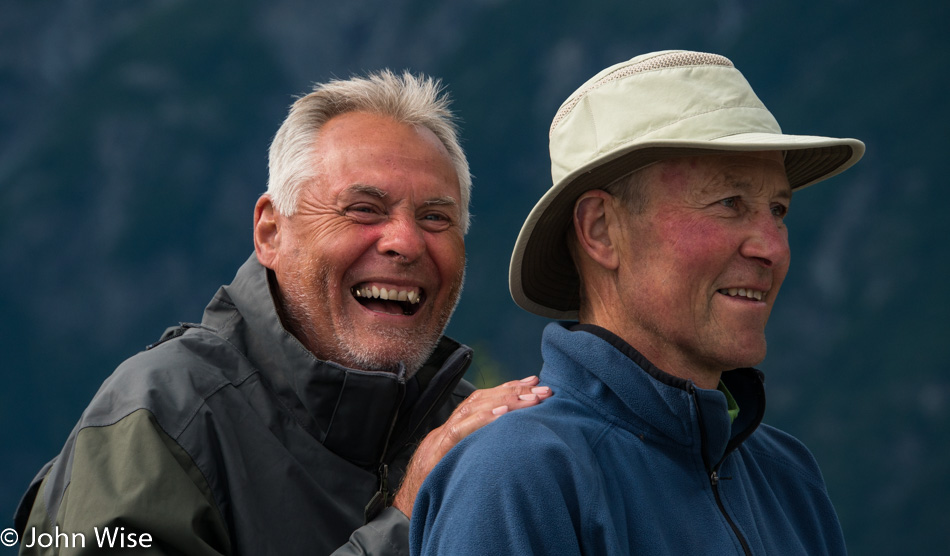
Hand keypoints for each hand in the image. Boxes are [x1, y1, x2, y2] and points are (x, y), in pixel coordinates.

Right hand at [392, 375, 551, 516]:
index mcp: (456, 429)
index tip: (534, 382)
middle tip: (543, 389)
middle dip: (514, 391)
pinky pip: (460, 431)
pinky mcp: (437, 452)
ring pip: (473, 409)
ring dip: (505, 401)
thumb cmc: (439, 487)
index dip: (509, 388)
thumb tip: (514, 441)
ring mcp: (441, 438)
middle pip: (482, 400)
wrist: (406, 507)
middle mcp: (449, 428)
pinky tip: (502, 415)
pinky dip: (481, 420)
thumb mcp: (464, 463)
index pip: (484, 400)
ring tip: (531, 399)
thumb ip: (481, 448)